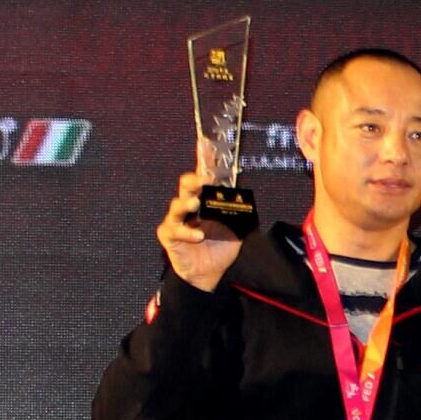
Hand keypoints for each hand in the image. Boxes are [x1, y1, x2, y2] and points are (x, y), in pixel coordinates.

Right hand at [156, 141, 241, 291]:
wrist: (208, 275)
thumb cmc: (220, 250)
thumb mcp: (237, 231)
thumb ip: (242, 215)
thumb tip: (251, 201)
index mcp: (205, 202)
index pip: (204, 177)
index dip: (204, 160)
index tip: (206, 143)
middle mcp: (189, 207)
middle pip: (186, 185)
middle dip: (193, 179)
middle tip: (204, 180)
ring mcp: (177, 220)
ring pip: (176, 205)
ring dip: (186, 202)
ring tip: (196, 203)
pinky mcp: (169, 236)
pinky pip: (174, 230)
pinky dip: (186, 232)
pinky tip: (198, 236)